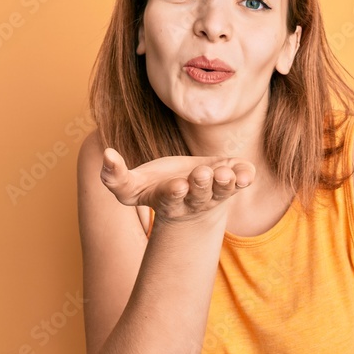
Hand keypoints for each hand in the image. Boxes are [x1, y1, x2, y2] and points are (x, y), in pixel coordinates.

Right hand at [100, 147, 254, 223]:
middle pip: (199, 196)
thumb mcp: (131, 186)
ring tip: (225, 173)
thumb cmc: (155, 186)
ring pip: (223, 191)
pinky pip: (241, 182)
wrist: (187, 194)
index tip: (177, 185)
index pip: (171, 198)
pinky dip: (245, 177)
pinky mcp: (231, 183)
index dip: (174, 193)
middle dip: (201, 185)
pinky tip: (247, 172)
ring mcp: (215, 193)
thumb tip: (106, 153)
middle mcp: (194, 200)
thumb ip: (114, 176)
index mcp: (169, 199)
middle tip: (202, 174)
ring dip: (226, 182)